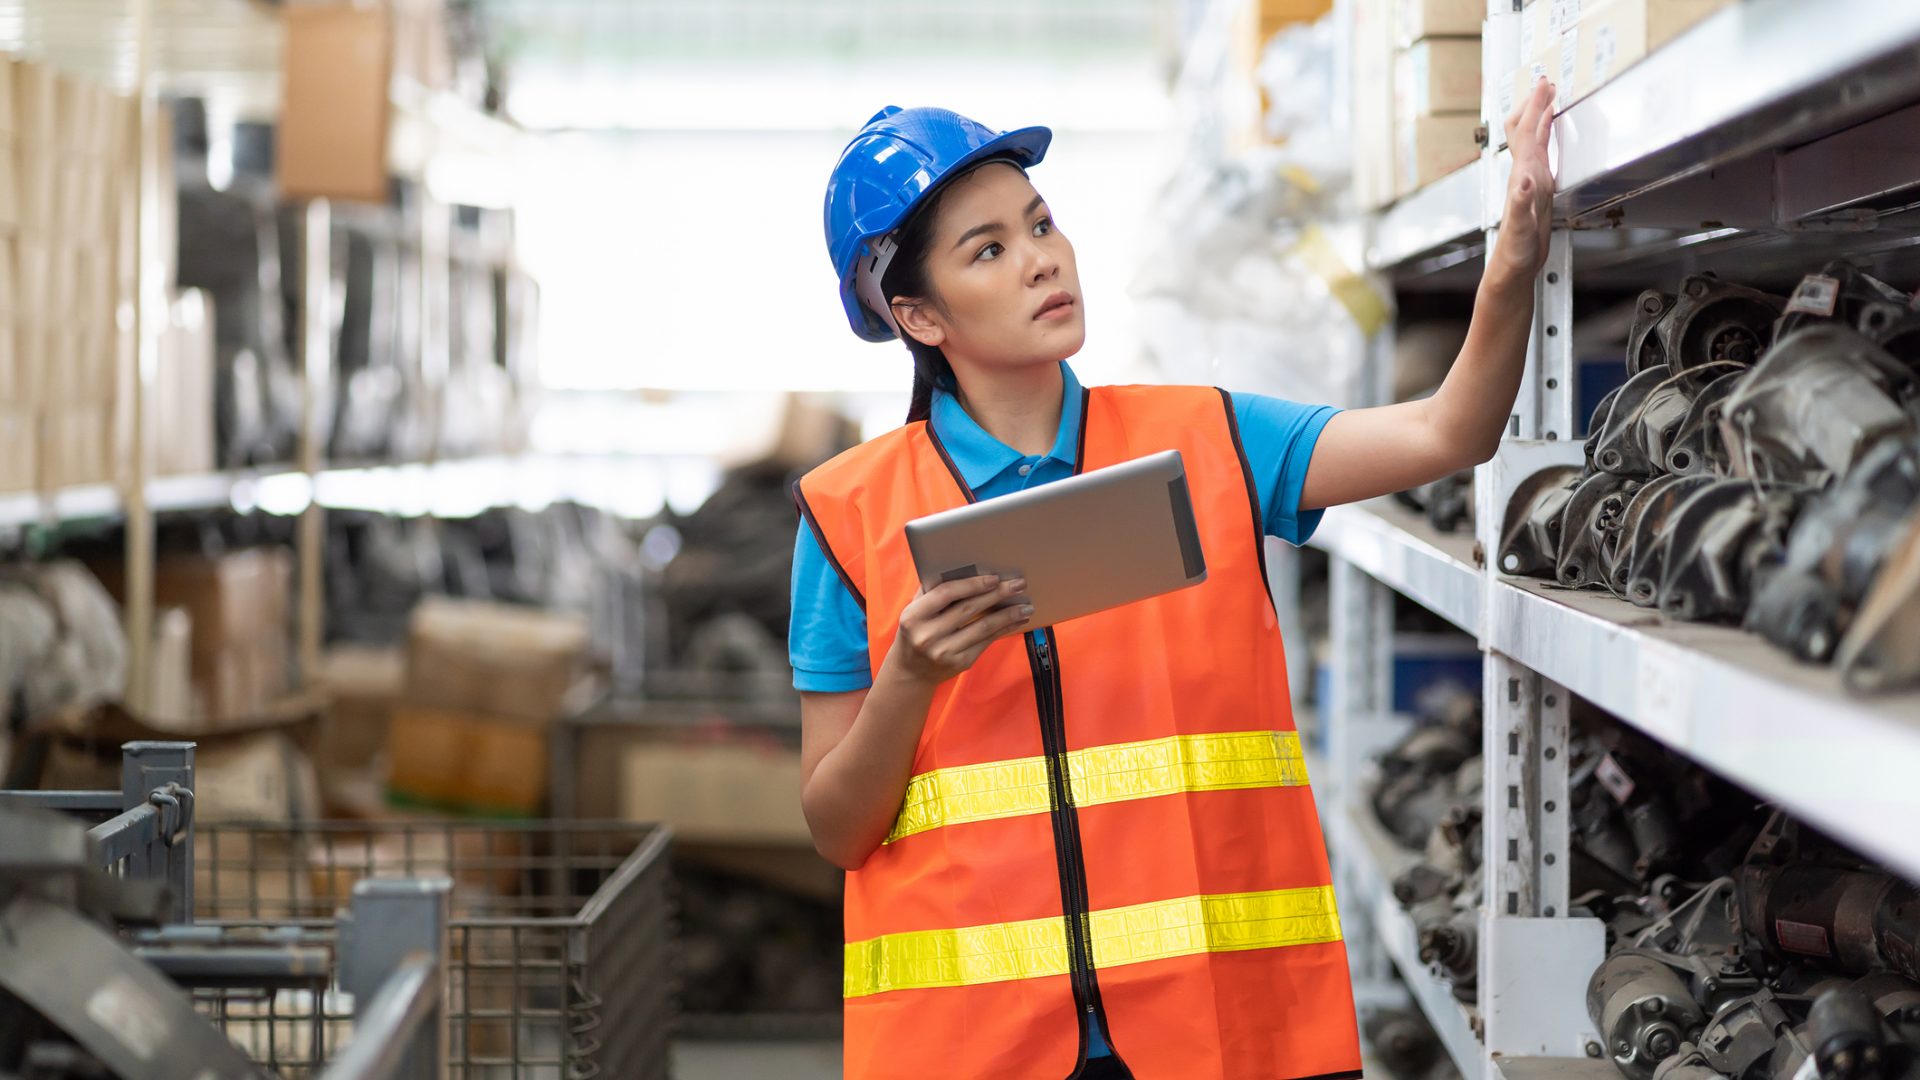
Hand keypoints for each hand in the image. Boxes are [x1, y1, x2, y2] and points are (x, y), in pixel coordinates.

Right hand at [889, 574, 1032, 683]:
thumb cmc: (917, 630)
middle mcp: (927, 635)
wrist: (912, 671)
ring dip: (1008, 615)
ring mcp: (944, 652)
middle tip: (1018, 584)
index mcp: (913, 616)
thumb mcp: (915, 610)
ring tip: (1026, 605)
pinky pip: (987, 642)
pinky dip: (1004, 629)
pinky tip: (1017, 620)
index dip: (971, 584)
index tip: (993, 577)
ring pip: (983, 628)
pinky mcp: (960, 663)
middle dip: (997, 594)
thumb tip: (964, 566)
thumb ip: (932, 590)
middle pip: (968, 609)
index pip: (945, 593)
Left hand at [1493, 77, 1557, 282]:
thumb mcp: (1519, 228)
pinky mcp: (1537, 191)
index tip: (1544, 83)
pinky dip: (1546, 139)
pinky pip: (1542, 157)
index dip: (1536, 107)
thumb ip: (1521, 203)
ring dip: (1540, 117)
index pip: (1528, 134)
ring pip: (1533, 141)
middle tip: (1545, 82)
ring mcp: (1529, 182)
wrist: (1511, 269)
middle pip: (1526, 131)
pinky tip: (1548, 138)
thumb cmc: (1513, 252)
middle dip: (1535, 104)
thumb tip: (1525, 179)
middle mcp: (1523, 175)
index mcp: (1522, 177)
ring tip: (1548, 99)